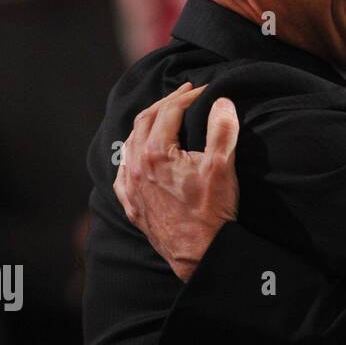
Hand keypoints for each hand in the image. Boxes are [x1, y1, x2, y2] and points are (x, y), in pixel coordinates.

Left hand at [113, 83, 240, 281]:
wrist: (200, 254)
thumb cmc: (211, 211)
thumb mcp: (222, 166)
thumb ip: (222, 128)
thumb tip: (222, 101)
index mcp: (155, 153)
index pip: (168, 112)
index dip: (187, 96)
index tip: (203, 90)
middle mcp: (135, 167)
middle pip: (144, 122)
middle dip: (165, 104)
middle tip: (184, 95)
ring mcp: (130, 187)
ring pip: (130, 144)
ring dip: (147, 125)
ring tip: (164, 117)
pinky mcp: (131, 204)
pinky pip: (123, 171)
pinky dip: (133, 153)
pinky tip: (141, 155)